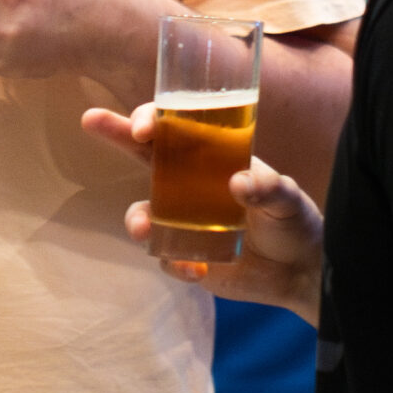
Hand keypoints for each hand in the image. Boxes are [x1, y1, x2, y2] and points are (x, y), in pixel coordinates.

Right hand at [78, 104, 324, 321]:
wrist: (301, 273)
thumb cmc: (295, 222)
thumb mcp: (289, 199)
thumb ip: (268, 188)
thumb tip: (238, 184)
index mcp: (213, 157)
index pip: (176, 126)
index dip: (155, 118)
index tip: (146, 126)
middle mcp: (190, 184)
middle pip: (143, 155)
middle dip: (115, 133)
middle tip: (91, 119)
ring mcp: (183, 220)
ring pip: (143, 213)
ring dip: (138, 219)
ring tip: (145, 230)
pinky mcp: (184, 255)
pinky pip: (163, 256)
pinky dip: (173, 262)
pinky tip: (197, 269)